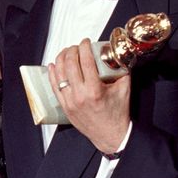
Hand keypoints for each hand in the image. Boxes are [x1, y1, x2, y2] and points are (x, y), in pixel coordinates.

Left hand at [49, 39, 130, 153]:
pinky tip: (54, 65)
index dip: (84, 47)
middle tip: (77, 46)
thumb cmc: (118, 114)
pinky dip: (53, 74)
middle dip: (72, 51)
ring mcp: (70, 102)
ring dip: (61, 59)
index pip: (85, 61)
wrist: (111, 136)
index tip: (86, 42)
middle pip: (70, 65)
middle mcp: (79, 95)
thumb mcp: (125, 90)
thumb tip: (119, 55)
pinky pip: (54, 87)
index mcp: (94, 90)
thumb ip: (123, 70)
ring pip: (59, 74)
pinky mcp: (65, 107)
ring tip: (66, 52)